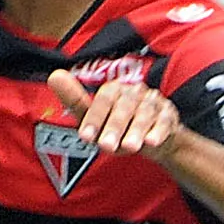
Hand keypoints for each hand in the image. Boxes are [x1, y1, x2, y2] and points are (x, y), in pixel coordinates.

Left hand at [49, 69, 181, 162]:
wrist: (153, 140)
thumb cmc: (117, 128)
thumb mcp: (95, 119)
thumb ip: (76, 101)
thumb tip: (54, 76)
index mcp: (114, 89)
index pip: (103, 99)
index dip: (94, 118)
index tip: (85, 136)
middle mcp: (134, 91)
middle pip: (123, 107)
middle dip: (114, 128)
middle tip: (106, 146)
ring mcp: (153, 102)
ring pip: (144, 114)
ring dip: (136, 131)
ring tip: (129, 147)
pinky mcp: (169, 114)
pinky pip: (165, 121)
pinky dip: (158, 131)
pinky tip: (152, 142)